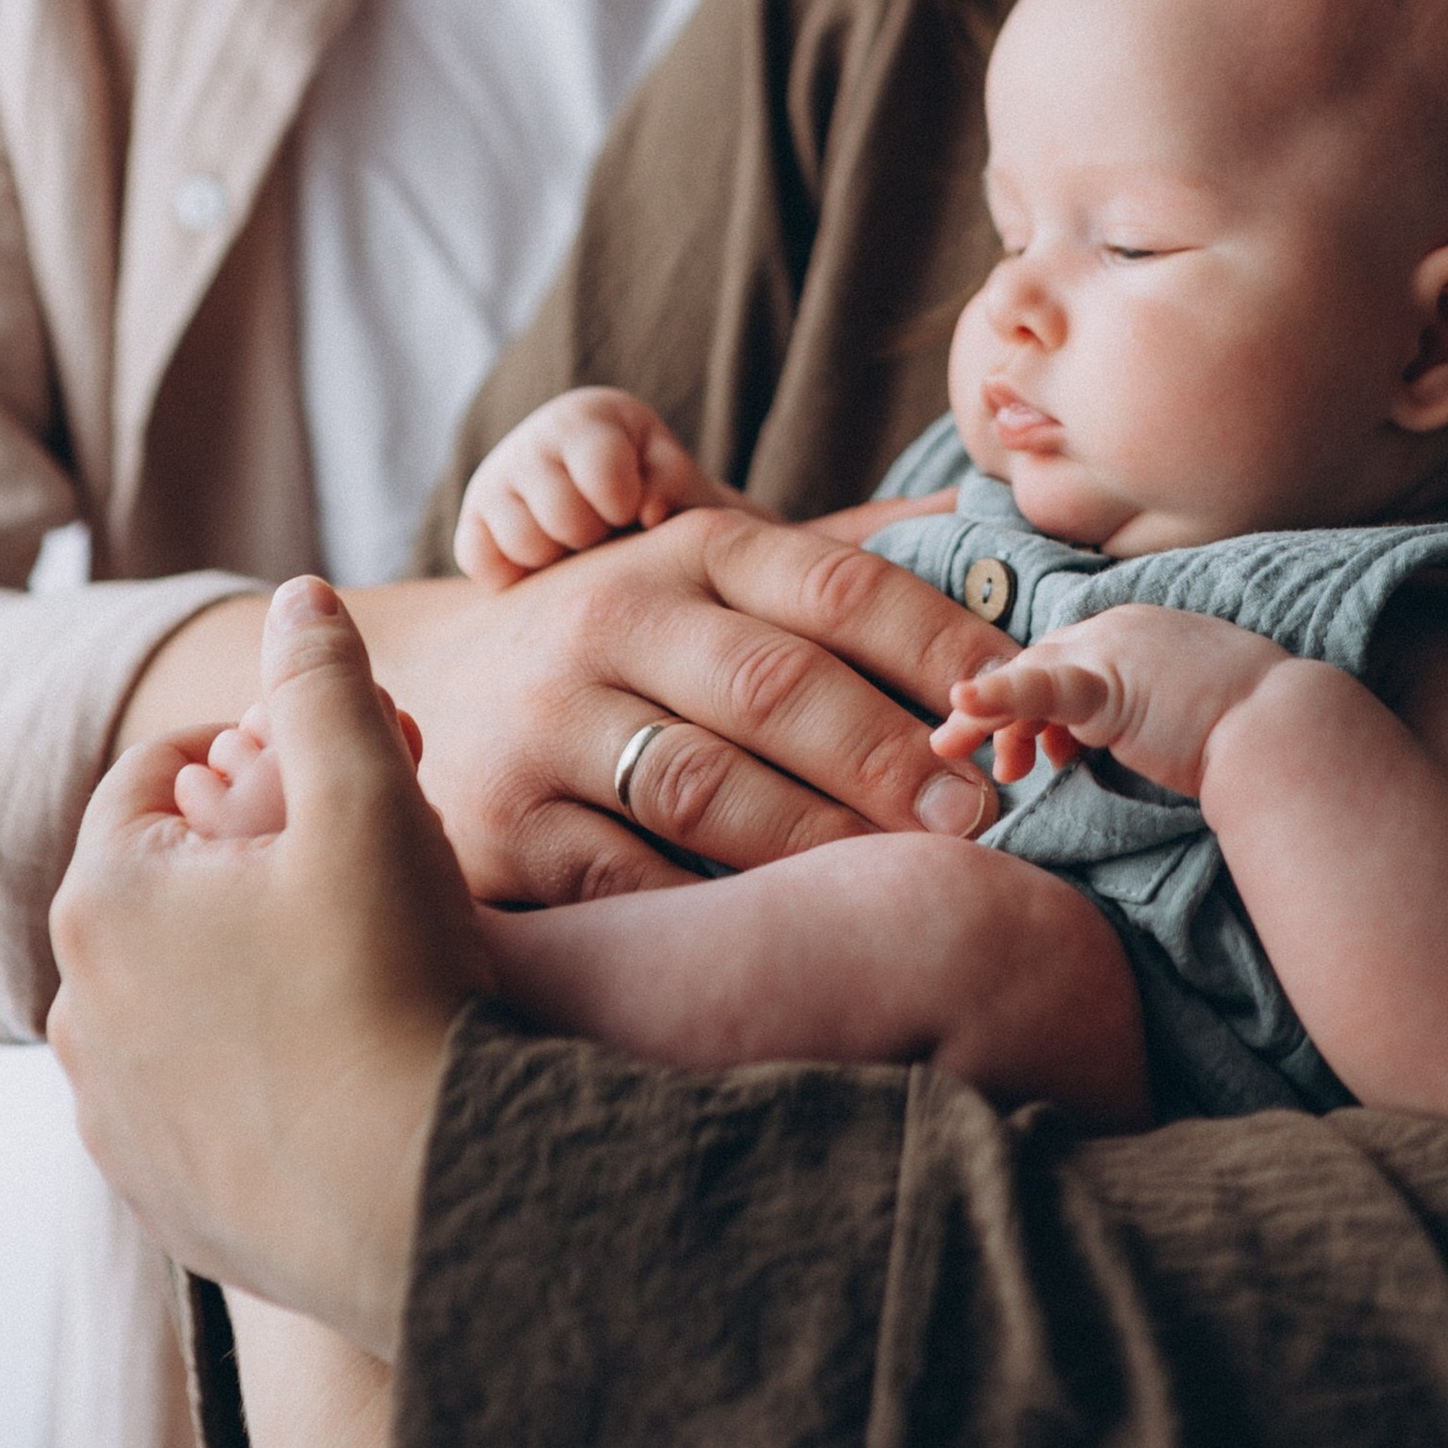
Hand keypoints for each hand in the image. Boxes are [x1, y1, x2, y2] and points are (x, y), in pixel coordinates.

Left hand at [50, 580, 485, 1353]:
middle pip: (164, 884)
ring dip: (245, 956)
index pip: (151, 774)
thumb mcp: (370, 795)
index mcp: (104, 898)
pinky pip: (196, 1095)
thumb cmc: (394, 980)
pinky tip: (340, 1051)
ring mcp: (113, 1116)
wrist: (424, 1200)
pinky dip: (250, 1058)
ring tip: (357, 951)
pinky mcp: (161, 1198)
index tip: (319, 753)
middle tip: (361, 843)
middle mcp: (77, 1010)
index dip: (242, 742)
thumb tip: (297, 597)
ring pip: (177, 992)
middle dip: (253, 847)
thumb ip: (324, 681)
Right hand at [351, 508, 1013, 903]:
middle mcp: (614, 618)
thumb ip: (834, 558)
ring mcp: (551, 720)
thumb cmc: (621, 640)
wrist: (427, 687)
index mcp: (688, 551)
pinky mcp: (505, 824)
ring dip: (817, 837)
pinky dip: (707, 913)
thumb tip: (978, 509)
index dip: (939, 644)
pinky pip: (625, 879)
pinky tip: (782, 937)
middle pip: (775, 683)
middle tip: (981, 813)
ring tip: (902, 878)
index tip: (1019, 700)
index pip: (836, 586)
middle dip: (890, 753)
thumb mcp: (706, 572)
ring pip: (704, 784)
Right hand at [454, 388, 735, 588]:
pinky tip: (547, 566)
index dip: (621, 503)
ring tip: (579, 549)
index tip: (632, 512)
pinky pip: (481, 562)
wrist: (619, 525)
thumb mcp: (682, 484)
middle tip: (605, 535)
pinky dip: (515, 576)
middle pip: (562, 515)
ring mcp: (495, 481)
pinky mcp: (470, 523)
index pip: (598, 468)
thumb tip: (650, 511)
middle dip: (592, 536)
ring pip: (522, 543)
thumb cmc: (660, 501)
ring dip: (558, 559)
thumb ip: (677, 486)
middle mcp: (532, 440)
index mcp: (588, 417)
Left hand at [933, 603, 1287, 794]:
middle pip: (1039, 664)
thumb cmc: (1257, 734)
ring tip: (954, 750)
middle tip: (958, 748)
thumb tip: (1143, 745)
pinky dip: (998, 696)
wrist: (1288, 735)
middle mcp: (1121, 629)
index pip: (1070, 662)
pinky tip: (962, 703)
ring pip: (1028, 679)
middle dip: (996, 709)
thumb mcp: (1195, 712)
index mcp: (1142, 633)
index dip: (1036, 703)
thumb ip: (1154, 717)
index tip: (1031, 750)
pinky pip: (1040, 689)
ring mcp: (1113, 650)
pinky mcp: (1108, 686)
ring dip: (986, 717)